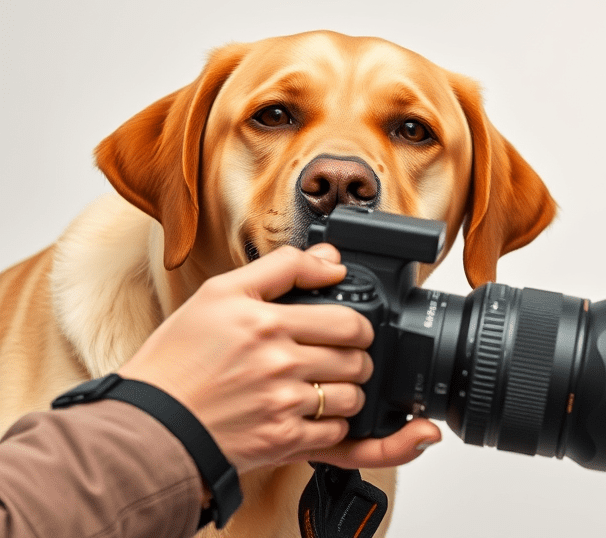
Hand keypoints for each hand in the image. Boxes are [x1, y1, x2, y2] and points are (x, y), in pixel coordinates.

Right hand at [118, 244, 441, 473]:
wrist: (149, 422)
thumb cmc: (177, 359)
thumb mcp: (219, 294)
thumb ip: (283, 267)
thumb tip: (333, 261)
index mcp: (266, 323)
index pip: (349, 322)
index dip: (359, 327)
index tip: (350, 332)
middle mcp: (278, 363)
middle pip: (356, 360)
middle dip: (356, 359)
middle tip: (340, 360)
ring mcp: (281, 404)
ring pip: (351, 397)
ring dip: (347, 393)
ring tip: (325, 388)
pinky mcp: (280, 440)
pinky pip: (335, 432)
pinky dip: (330, 425)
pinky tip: (309, 414)